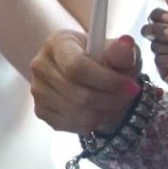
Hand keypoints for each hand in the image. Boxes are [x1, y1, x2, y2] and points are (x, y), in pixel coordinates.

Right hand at [29, 30, 144, 133]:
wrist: (87, 74)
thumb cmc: (102, 58)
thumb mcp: (118, 51)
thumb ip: (121, 50)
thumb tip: (126, 43)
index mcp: (57, 43)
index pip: (77, 67)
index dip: (107, 81)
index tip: (130, 85)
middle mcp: (40, 65)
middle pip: (79, 94)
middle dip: (111, 100)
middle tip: (128, 96)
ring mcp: (38, 90)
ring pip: (78, 114)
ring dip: (105, 113)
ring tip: (116, 102)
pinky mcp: (40, 111)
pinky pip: (73, 125)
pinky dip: (93, 123)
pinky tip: (101, 110)